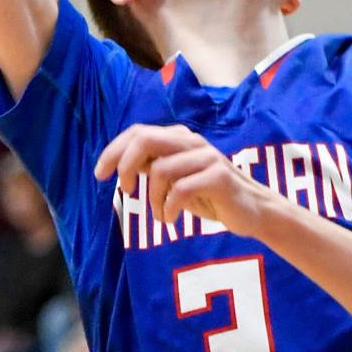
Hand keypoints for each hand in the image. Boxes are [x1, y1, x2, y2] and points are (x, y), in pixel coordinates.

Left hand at [92, 124, 274, 237]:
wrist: (252, 210)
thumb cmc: (210, 195)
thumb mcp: (176, 178)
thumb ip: (154, 166)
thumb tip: (121, 162)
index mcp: (180, 139)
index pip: (139, 132)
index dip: (114, 150)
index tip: (100, 173)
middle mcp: (192, 142)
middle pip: (146, 139)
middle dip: (125, 164)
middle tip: (124, 190)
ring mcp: (207, 158)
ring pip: (161, 169)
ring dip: (152, 199)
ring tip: (159, 215)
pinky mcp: (219, 177)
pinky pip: (181, 190)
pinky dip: (168, 208)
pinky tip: (171, 219)